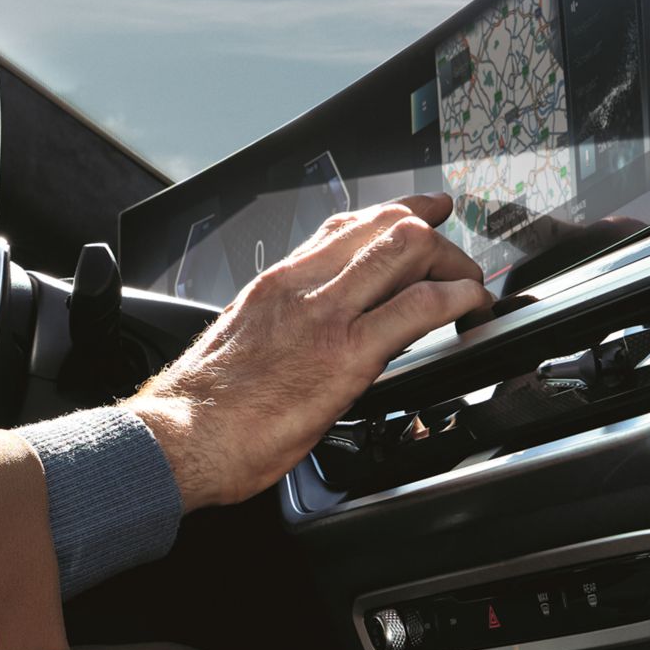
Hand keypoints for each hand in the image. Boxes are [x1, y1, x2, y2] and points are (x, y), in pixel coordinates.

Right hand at [125, 198, 489, 511]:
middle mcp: (301, 285)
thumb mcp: (243, 341)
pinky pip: (418, 306)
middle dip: (435, 238)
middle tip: (457, 265)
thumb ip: (283, 325)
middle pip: (385, 225)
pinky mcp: (347, 355)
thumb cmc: (203, 406)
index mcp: (276, 282)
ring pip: (406, 248)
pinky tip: (468, 309)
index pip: (345, 225)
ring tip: (469, 289)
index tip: (425, 213)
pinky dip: (456, 298)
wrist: (180, 437)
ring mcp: (325, 314)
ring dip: (453, 264)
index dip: (396, 212)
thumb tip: (310, 334)